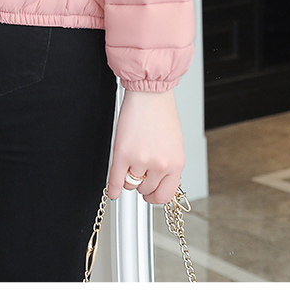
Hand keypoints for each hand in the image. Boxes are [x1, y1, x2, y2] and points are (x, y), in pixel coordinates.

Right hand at [106, 88, 184, 204]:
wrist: (150, 93)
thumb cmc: (162, 114)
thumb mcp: (174, 145)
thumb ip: (168, 166)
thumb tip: (158, 183)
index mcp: (176, 164)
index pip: (164, 196)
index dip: (154, 195)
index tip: (149, 193)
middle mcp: (160, 165)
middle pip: (145, 190)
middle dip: (141, 181)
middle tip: (139, 166)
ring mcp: (141, 160)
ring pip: (130, 184)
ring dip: (128, 175)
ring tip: (132, 157)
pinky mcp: (123, 153)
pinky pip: (116, 181)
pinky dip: (113, 188)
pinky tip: (113, 190)